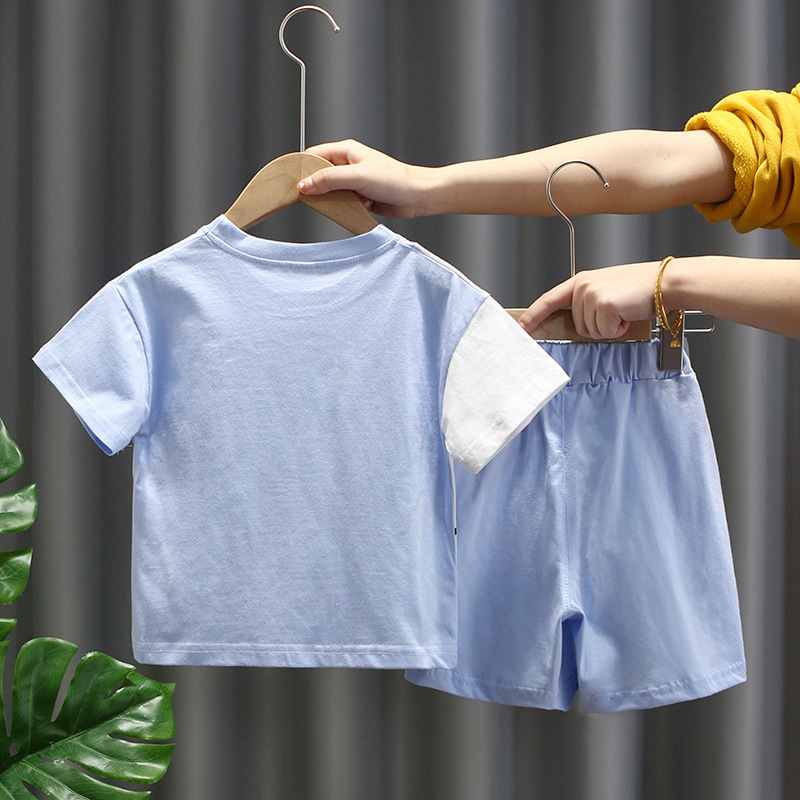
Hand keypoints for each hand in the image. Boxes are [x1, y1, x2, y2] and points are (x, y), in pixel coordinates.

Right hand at [298, 140, 428, 218]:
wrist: (416, 196)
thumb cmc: (394, 180)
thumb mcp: (357, 176)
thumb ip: (329, 179)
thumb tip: (305, 184)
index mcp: (345, 151)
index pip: (313, 156)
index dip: (302, 169)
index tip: (294, 184)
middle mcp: (348, 164)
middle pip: (320, 175)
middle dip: (323, 189)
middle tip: (326, 197)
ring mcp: (353, 180)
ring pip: (331, 192)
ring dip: (340, 200)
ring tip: (356, 198)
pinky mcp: (359, 195)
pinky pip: (344, 202)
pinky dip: (350, 206)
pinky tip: (365, 204)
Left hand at [518, 262, 661, 338]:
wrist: (667, 282)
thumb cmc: (642, 289)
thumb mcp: (608, 291)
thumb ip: (588, 304)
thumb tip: (579, 326)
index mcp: (582, 280)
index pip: (549, 300)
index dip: (534, 315)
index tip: (521, 328)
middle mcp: (583, 286)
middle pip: (577, 325)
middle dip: (598, 326)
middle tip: (618, 312)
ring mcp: (591, 294)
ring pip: (590, 331)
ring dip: (609, 328)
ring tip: (624, 311)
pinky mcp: (604, 305)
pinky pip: (604, 332)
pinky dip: (619, 329)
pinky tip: (628, 314)